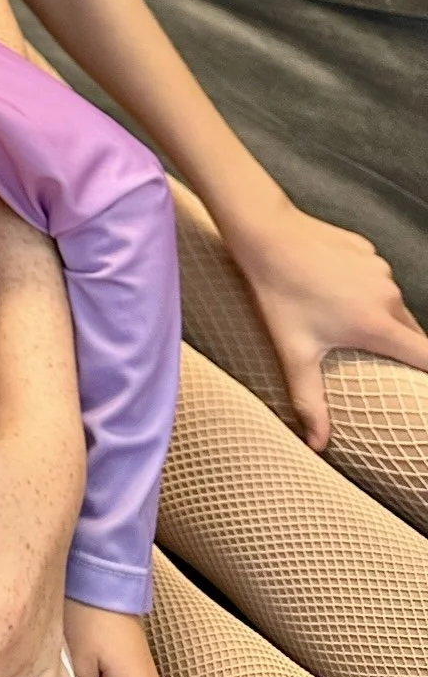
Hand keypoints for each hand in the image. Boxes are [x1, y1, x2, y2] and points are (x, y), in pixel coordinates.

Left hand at [229, 200, 427, 449]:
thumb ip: (309, 400)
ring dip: (380, 317)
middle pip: (412, 332)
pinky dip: (366, 289)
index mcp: (378, 325)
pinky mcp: (368, 251)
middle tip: (381, 362)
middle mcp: (388, 296)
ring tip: (350, 325)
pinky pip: (377, 278)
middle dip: (401, 349)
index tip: (424, 386)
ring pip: (393, 303)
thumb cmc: (279, 293)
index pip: (427, 356)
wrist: (265, 233)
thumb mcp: (293, 352)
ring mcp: (380, 269)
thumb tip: (317, 444)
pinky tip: (337, 291)